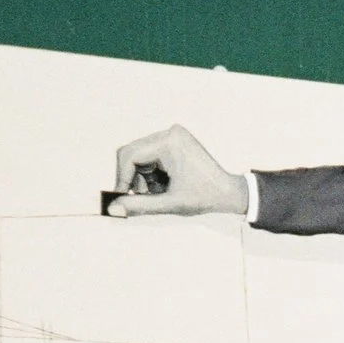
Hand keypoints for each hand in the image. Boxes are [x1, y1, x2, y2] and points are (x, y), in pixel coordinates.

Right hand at [107, 125, 249, 218]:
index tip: (119, 197)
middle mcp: (170, 134)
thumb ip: (139, 205)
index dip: (121, 178)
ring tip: (159, 194)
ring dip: (142, 178)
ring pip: (139, 158)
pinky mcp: (174, 143)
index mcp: (170, 142)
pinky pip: (150, 158)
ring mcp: (172, 137)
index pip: (130, 155)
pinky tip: (164, 186)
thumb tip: (113, 207)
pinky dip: (151, 175)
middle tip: (139, 197)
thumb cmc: (207, 195)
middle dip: (132, 178)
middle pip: (132, 154)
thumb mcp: (170, 203)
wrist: (230, 193)